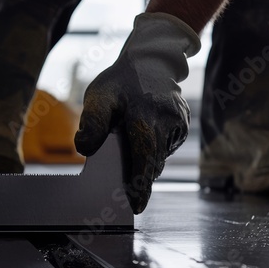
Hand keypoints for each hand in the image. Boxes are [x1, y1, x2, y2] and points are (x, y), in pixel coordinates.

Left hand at [74, 13, 200, 213]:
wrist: (150, 62)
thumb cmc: (120, 83)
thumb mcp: (98, 96)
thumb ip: (92, 121)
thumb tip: (85, 148)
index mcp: (145, 114)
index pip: (144, 155)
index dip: (140, 183)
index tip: (136, 205)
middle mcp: (167, 119)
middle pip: (152, 162)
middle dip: (140, 179)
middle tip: (127, 192)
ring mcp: (179, 122)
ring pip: (160, 156)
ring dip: (145, 162)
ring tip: (131, 148)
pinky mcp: (184, 124)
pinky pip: (166, 148)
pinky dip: (153, 151)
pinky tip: (143, 138)